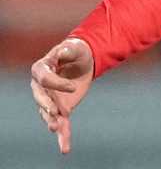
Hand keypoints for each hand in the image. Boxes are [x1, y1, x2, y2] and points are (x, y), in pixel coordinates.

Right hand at [30, 38, 93, 153]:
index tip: (74, 88)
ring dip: (52, 122)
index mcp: (40, 69)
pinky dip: (63, 136)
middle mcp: (40, 87)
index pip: (44, 79)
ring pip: (48, 114)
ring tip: (56, 130)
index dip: (57, 84)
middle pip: (40, 98)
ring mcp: (50, 100)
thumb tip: (63, 49)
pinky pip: (61, 124)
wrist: (83, 62)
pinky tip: (65, 149)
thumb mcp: (75, 47)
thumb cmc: (76, 52)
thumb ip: (68, 49)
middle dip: (47, 106)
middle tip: (55, 112)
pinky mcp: (61, 110)